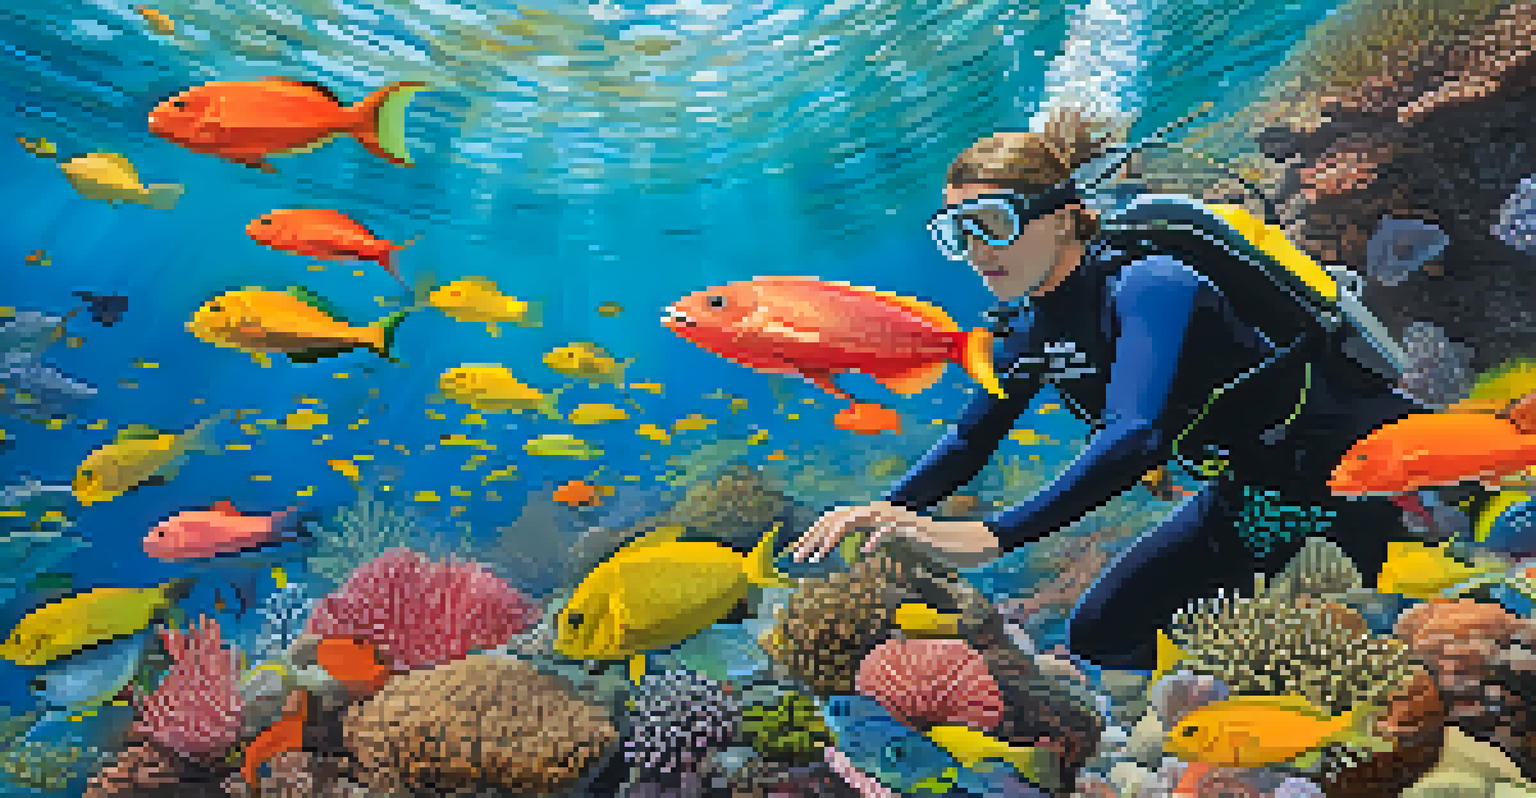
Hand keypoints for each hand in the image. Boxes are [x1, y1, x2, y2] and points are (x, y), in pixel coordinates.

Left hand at [792, 501, 1001, 568]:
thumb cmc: (921, 544)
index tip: (797, 553)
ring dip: (833, 538)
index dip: (812, 533)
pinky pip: (887, 531)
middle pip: (836, 518)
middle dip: (813, 537)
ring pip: (855, 520)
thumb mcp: (890, 541)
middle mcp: (877, 511)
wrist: (953, 541)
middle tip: (796, 559)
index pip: (833, 518)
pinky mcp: (908, 528)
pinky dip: (875, 540)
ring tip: (818, 557)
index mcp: (870, 514)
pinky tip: (864, 553)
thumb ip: (872, 538)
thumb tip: (855, 545)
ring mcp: (892, 518)